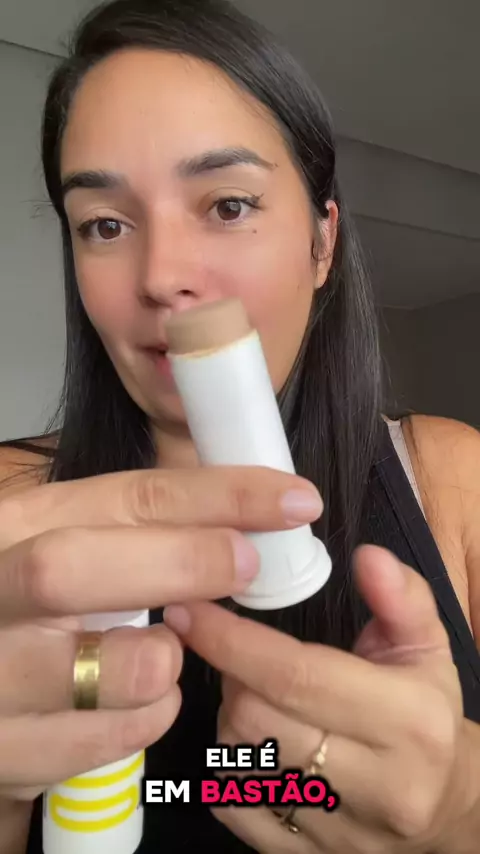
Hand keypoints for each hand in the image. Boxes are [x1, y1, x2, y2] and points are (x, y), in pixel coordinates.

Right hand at [0, 465, 321, 803]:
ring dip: (155, 660)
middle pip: (67, 569)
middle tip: (246, 567)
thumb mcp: (75, 543)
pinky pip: (93, 744)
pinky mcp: (1, 749)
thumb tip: (247, 520)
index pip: (124, 497)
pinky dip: (143, 721)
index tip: (293, 500)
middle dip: (177, 564)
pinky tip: (145, 702)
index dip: (217, 496)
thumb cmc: (40, 604)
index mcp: (17, 525)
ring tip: (164, 653)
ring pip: (84, 668)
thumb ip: (144, 528)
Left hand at [164, 546, 469, 853]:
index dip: (232, 640)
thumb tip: (366, 556)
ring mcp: (341, 834)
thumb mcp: (425, 644)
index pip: (297, 676)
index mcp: (408, 722)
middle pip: (255, 720)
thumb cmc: (425, 709)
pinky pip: (234, 808)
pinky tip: (252, 744)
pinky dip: (228, 767)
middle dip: (230, 676)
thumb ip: (400, 596)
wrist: (446, 803)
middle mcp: (378, 785)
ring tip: (255, 697)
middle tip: (241, 657)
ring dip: (229, 718)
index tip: (189, 611)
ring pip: (238, 763)